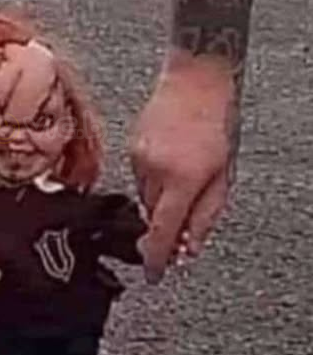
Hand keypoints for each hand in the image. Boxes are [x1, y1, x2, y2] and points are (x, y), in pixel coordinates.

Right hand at [131, 52, 236, 282]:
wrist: (196, 79)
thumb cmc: (218, 122)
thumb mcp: (223, 175)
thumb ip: (205, 215)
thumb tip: (190, 246)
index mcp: (181, 180)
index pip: (163, 233)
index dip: (157, 259)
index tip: (153, 275)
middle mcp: (155, 172)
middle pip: (154, 215)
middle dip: (168, 219)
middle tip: (186, 207)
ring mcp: (139, 157)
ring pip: (145, 196)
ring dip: (161, 197)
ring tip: (182, 171)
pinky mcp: (132, 146)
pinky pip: (139, 176)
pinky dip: (154, 177)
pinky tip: (170, 158)